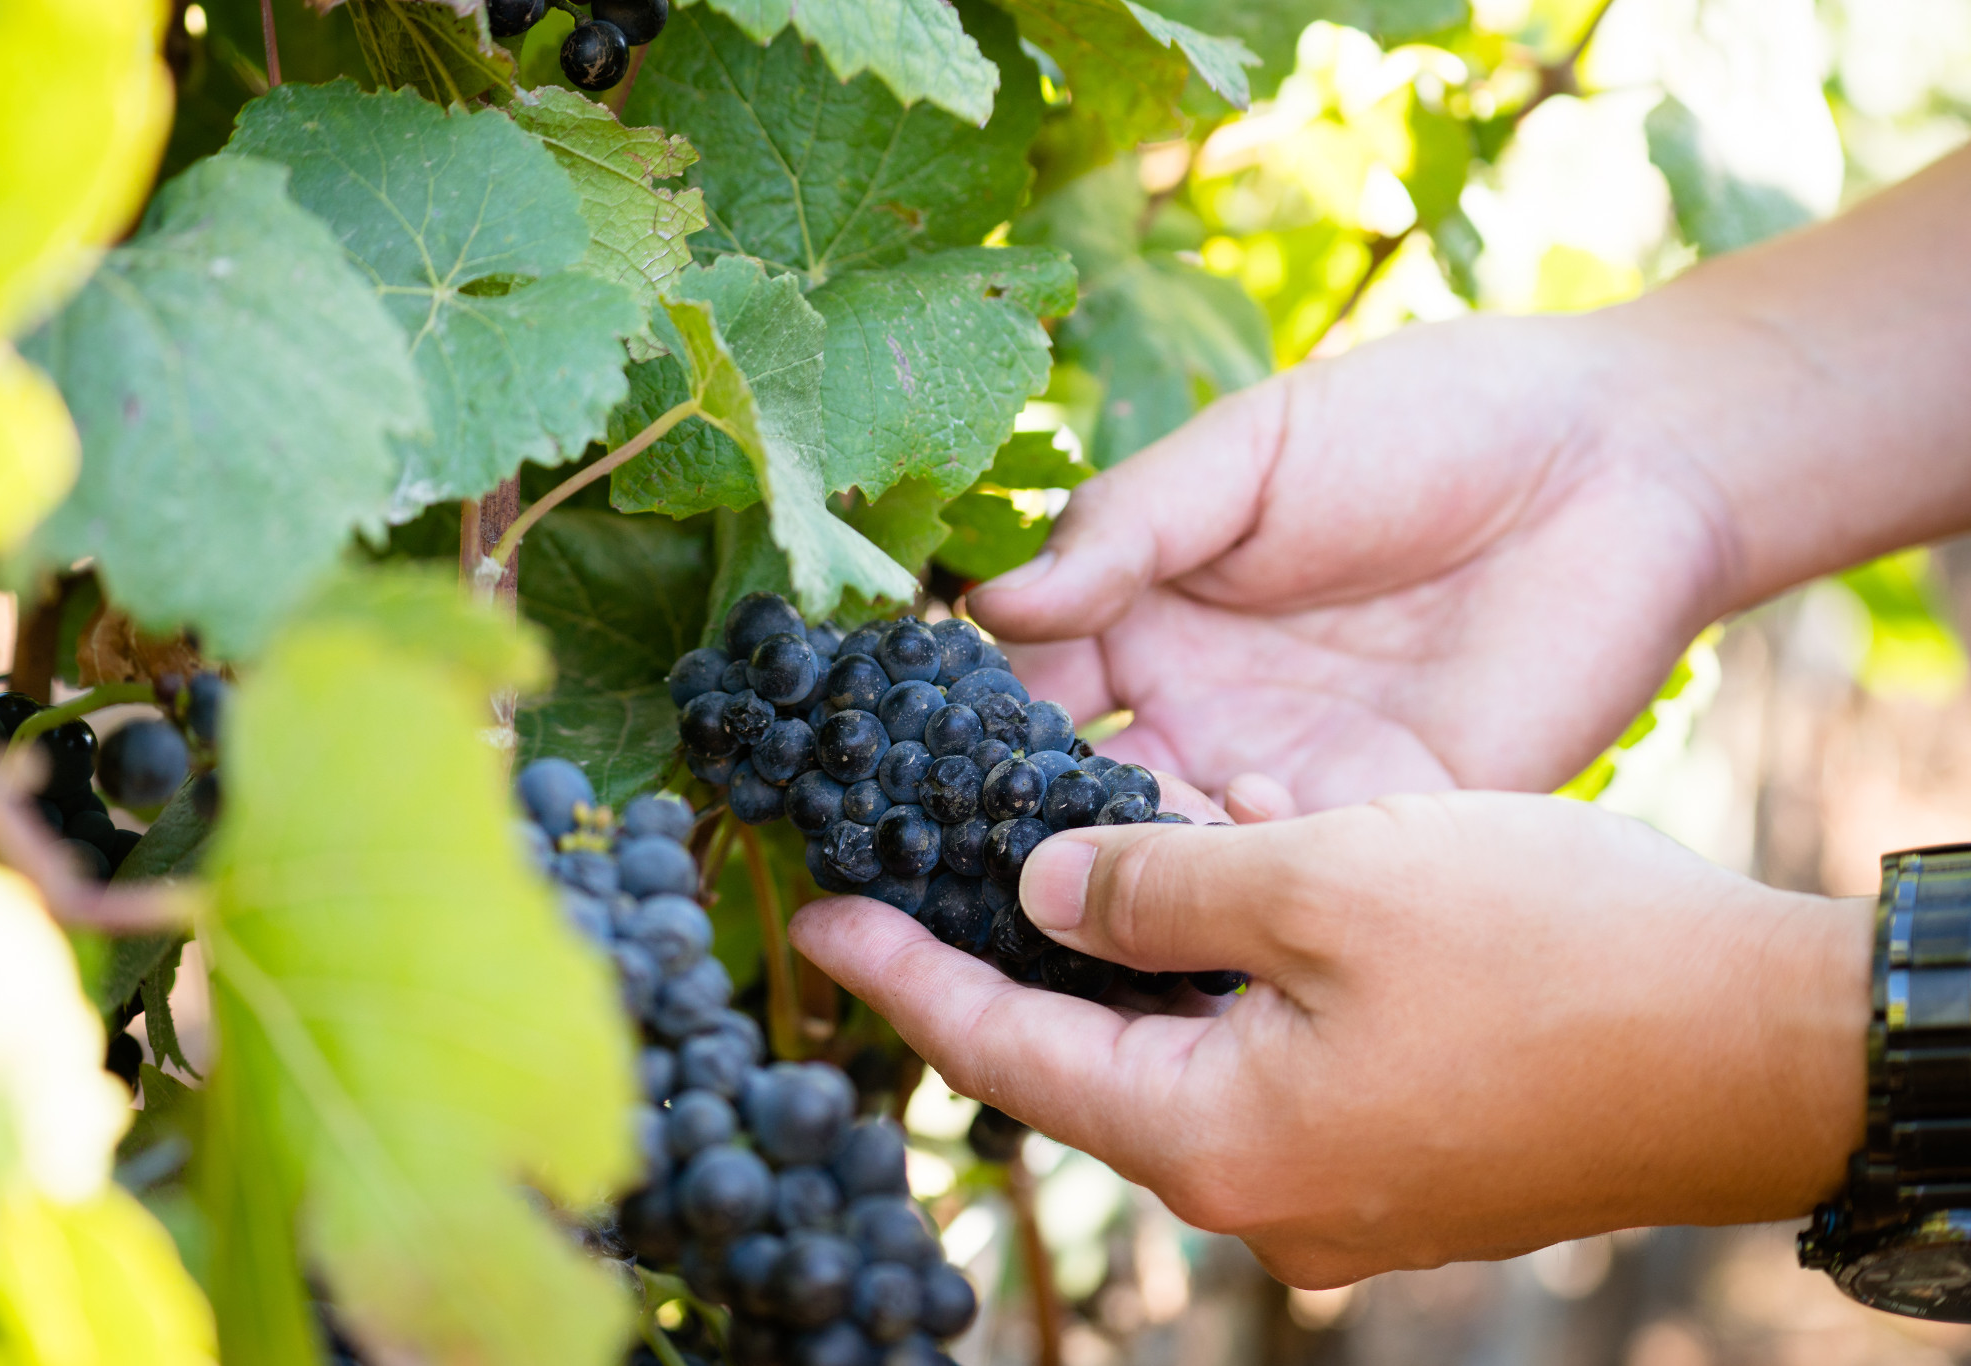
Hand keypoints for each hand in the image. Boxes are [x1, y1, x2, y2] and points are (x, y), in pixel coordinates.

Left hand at [790, 788, 1868, 1285]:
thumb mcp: (1320, 879)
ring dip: (1109, 978)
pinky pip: (1257, 1074)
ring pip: (1174, 1068)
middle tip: (914, 886)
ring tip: (1036, 883)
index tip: (813, 923)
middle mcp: (1262, 1195)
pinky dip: (1203, 997)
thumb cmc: (1545, 956)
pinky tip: (1193, 920)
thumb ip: (1153, 887)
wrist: (1761, 1049)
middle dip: (996, 975)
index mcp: (1216, 1142)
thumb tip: (1039, 892)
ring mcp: (1338, 1191)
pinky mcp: (1400, 1160)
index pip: (1002, 1054)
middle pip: (1080, 1071)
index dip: (898, 980)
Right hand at [971, 312, 1740, 812]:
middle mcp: (1196, 712)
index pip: (1019, 691)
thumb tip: (981, 608)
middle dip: (1006, 836)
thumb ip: (1124, 528)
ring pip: (1162, 857)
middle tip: (930, 874)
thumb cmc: (1426, 423)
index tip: (872, 769)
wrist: (1620, 464)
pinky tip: (1207, 849)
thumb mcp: (1253, 452)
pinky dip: (1235, 881)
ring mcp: (1283, 778)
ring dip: (1105, 878)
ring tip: (1042, 889)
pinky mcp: (1381, 826)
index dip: (948, 729)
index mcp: (1145, 616)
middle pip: (1071, 798)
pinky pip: (1284, 877)